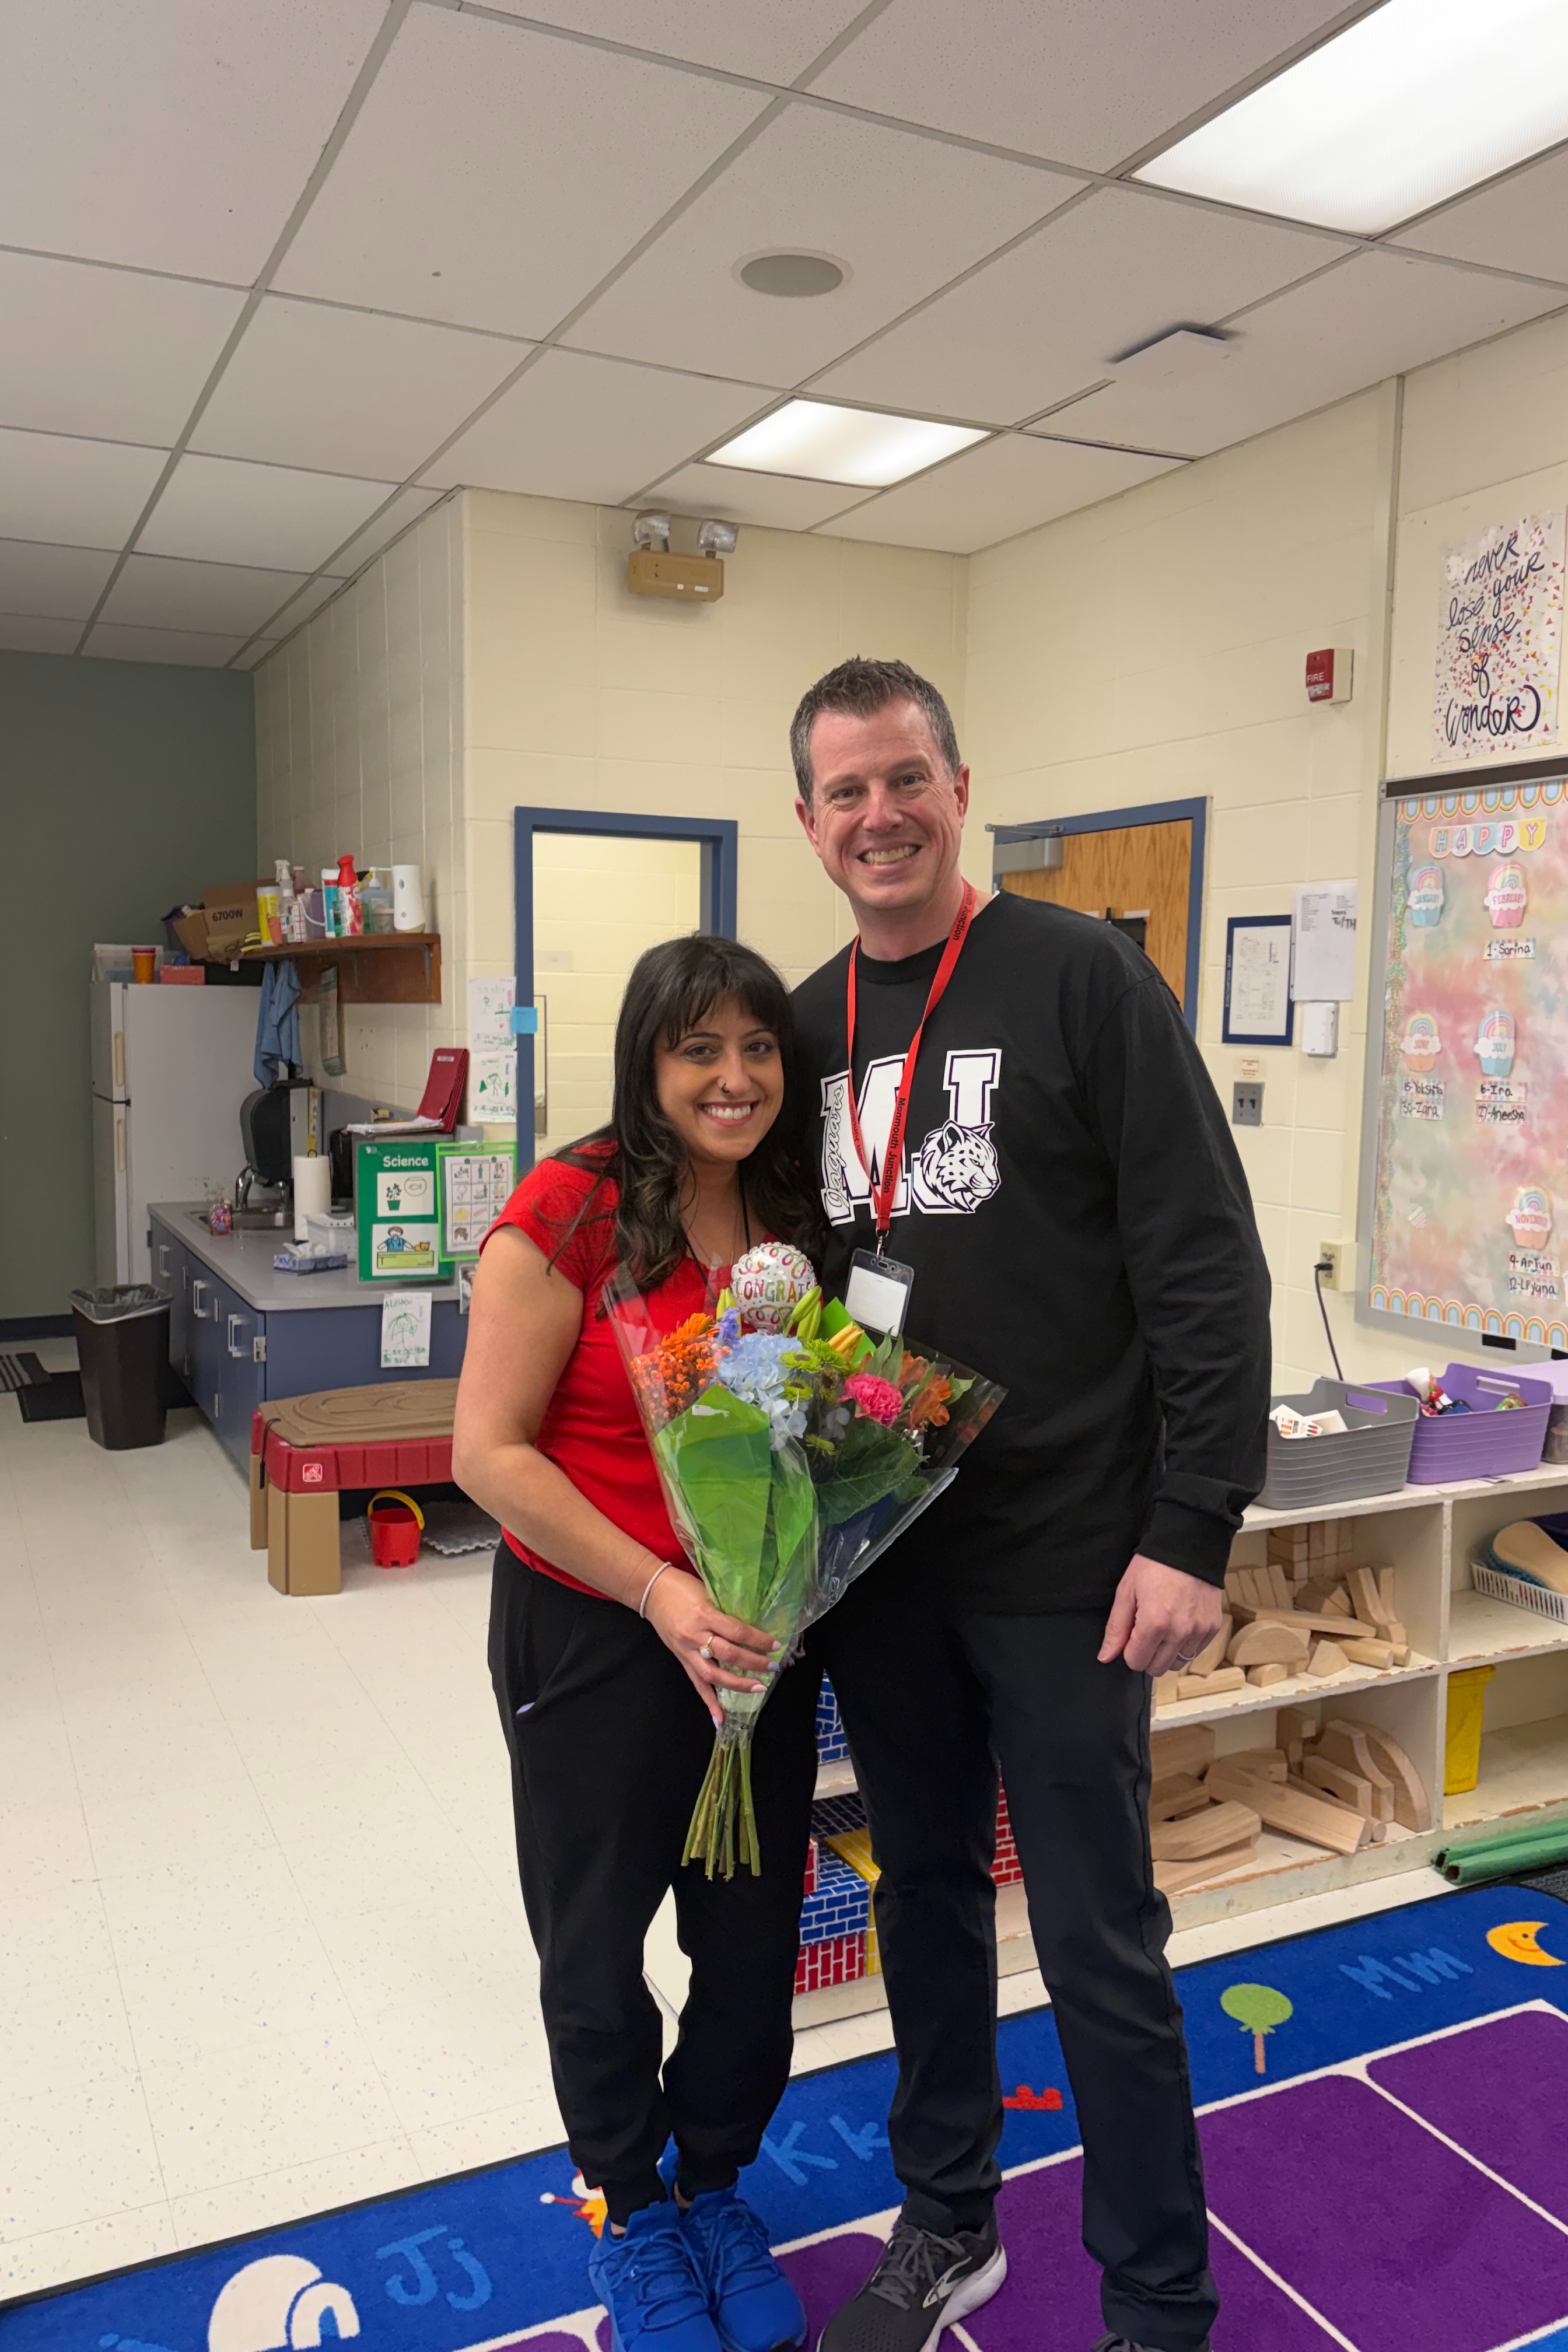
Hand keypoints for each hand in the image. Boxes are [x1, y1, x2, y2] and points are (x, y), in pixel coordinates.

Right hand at [643, 1567, 778, 1726]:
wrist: (652, 1591)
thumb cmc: (683, 1587)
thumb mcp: (708, 1592)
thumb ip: (726, 1611)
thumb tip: (752, 1627)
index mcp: (704, 1614)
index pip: (737, 1632)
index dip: (758, 1640)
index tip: (775, 1645)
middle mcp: (695, 1634)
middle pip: (729, 1655)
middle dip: (754, 1663)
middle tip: (773, 1667)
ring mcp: (686, 1650)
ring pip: (714, 1674)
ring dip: (737, 1685)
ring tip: (757, 1688)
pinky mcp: (681, 1659)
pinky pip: (696, 1683)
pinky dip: (709, 1702)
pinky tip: (720, 1719)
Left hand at [1098, 1553, 1224, 1679]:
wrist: (1189, 1546)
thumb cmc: (1153, 1566)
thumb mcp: (1126, 1592)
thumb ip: (1116, 1628)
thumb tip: (1105, 1657)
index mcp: (1154, 1624)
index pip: (1136, 1662)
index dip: (1129, 1651)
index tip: (1131, 1635)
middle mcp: (1179, 1632)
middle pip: (1157, 1668)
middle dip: (1146, 1655)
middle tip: (1146, 1632)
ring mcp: (1199, 1631)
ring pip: (1177, 1663)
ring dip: (1167, 1653)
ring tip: (1164, 1629)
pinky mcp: (1213, 1628)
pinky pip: (1195, 1652)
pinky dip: (1185, 1645)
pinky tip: (1179, 1624)